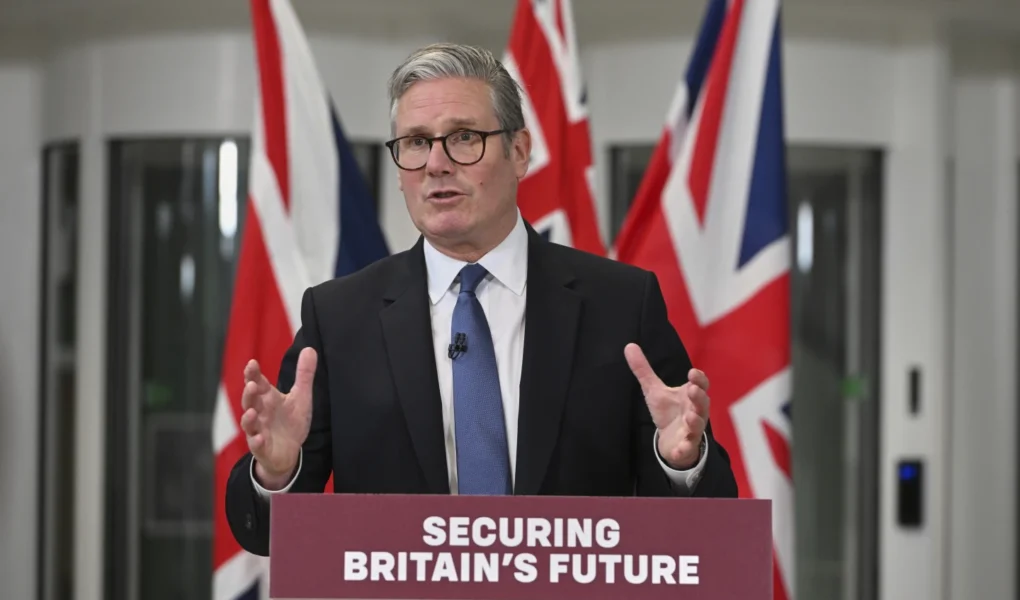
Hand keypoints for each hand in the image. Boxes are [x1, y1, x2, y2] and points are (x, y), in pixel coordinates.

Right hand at [240, 347, 316, 489]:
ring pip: (249, 424)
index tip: (252, 363)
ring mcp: (258, 431)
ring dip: (249, 418)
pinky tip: (260, 439)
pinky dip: (257, 442)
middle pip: (250, 402)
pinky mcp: (262, 448)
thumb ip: (304, 374)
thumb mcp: (301, 397)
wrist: (289, 452)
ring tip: (252, 412)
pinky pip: (257, 445)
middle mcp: (260, 413)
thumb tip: (310, 348)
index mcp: (268, 399)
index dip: (253, 374)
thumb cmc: (291, 422)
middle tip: (251, 384)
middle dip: (249, 394)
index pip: (258, 383)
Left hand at [624, 343, 708, 469]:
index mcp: (690, 395)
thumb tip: (629, 345)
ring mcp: (692, 430)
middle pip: (702, 403)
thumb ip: (644, 370)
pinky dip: (684, 449)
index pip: (699, 384)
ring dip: (695, 421)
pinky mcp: (686, 447)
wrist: (671, 441)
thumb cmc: (668, 412)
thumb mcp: (654, 390)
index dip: (698, 378)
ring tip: (690, 417)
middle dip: (699, 397)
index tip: (692, 372)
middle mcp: (695, 411)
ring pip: (698, 425)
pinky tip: (678, 451)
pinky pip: (687, 448)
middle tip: (692, 389)